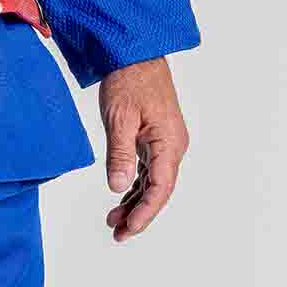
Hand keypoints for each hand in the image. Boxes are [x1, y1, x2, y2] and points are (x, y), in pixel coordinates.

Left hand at [98, 56, 188, 241]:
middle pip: (159, 190)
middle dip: (139, 214)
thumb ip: (120, 155)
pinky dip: (135, 185)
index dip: (144, 213)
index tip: (127, 230)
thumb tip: (118, 188)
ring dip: (135, 202)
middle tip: (117, 233)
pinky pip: (149, 169)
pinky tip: (122, 196)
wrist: (135, 52)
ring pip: (153, 182)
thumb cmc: (129, 80)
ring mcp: (165, 142)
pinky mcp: (155, 137)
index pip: (160, 189)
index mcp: (169, 143)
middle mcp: (173, 146)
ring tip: (113, 220)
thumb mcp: (119, 119)